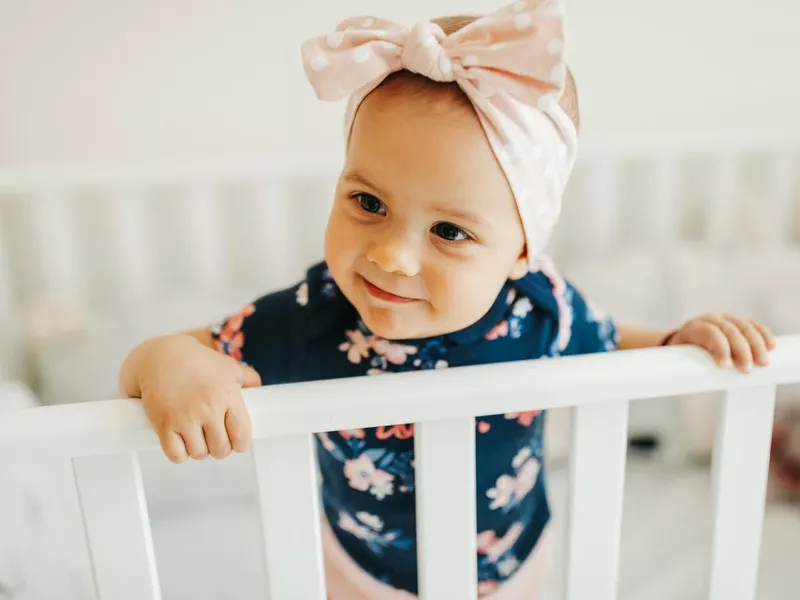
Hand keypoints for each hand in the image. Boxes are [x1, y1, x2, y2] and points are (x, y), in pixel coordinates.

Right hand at [126, 334, 260, 462]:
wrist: (160, 356)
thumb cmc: (197, 362)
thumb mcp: (228, 366)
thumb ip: (248, 379)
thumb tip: (260, 391)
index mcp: (227, 395)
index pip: (241, 436)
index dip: (239, 443)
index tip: (234, 441)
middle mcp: (208, 408)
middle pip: (221, 450)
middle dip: (219, 448)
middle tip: (214, 439)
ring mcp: (185, 418)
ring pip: (199, 454)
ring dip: (199, 450)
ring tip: (196, 438)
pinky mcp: (163, 424)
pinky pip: (177, 455)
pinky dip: (180, 454)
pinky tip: (180, 442)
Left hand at [664, 314, 775, 372]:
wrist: (686, 344)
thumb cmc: (685, 358)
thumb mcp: (683, 361)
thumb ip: (690, 368)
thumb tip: (699, 383)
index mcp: (694, 328)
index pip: (710, 333)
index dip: (720, 348)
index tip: (725, 366)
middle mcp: (710, 320)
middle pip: (730, 330)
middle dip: (741, 350)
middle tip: (747, 370)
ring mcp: (725, 319)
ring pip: (744, 326)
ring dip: (756, 344)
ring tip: (763, 363)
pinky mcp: (738, 322)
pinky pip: (753, 325)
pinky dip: (763, 334)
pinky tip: (770, 346)